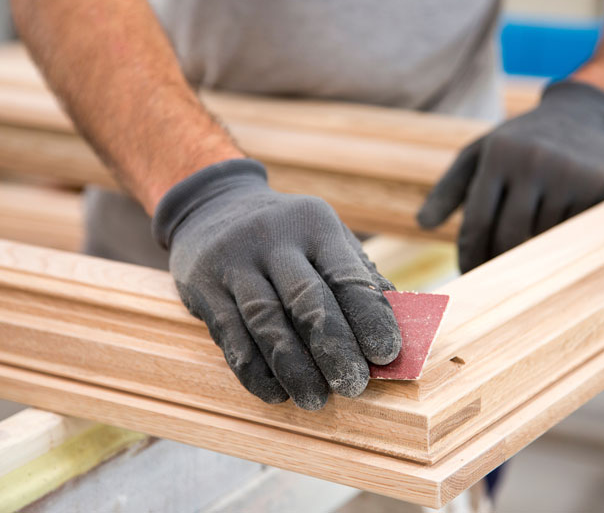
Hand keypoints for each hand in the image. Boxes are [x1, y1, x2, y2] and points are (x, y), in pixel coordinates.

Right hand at [152, 159, 400, 409]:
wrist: (213, 204)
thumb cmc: (288, 234)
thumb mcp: (324, 237)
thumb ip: (359, 276)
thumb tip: (401, 328)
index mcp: (315, 224)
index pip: (346, 273)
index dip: (369, 316)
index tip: (387, 354)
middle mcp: (273, 237)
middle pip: (307, 300)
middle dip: (334, 348)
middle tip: (354, 387)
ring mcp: (233, 259)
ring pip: (267, 322)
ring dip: (294, 368)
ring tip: (316, 399)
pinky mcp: (202, 285)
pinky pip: (230, 335)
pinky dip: (255, 370)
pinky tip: (275, 392)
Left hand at [418, 80, 603, 272]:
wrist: (584, 115)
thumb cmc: (518, 143)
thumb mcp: (479, 154)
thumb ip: (448, 189)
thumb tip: (422, 224)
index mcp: (498, 155)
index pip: (477, 221)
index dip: (470, 256)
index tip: (466, 275)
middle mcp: (533, 161)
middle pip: (509, 237)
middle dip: (497, 265)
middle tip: (490, 282)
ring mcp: (568, 174)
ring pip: (541, 240)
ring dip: (528, 256)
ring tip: (520, 261)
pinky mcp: (598, 186)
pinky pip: (571, 233)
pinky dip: (558, 243)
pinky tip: (553, 240)